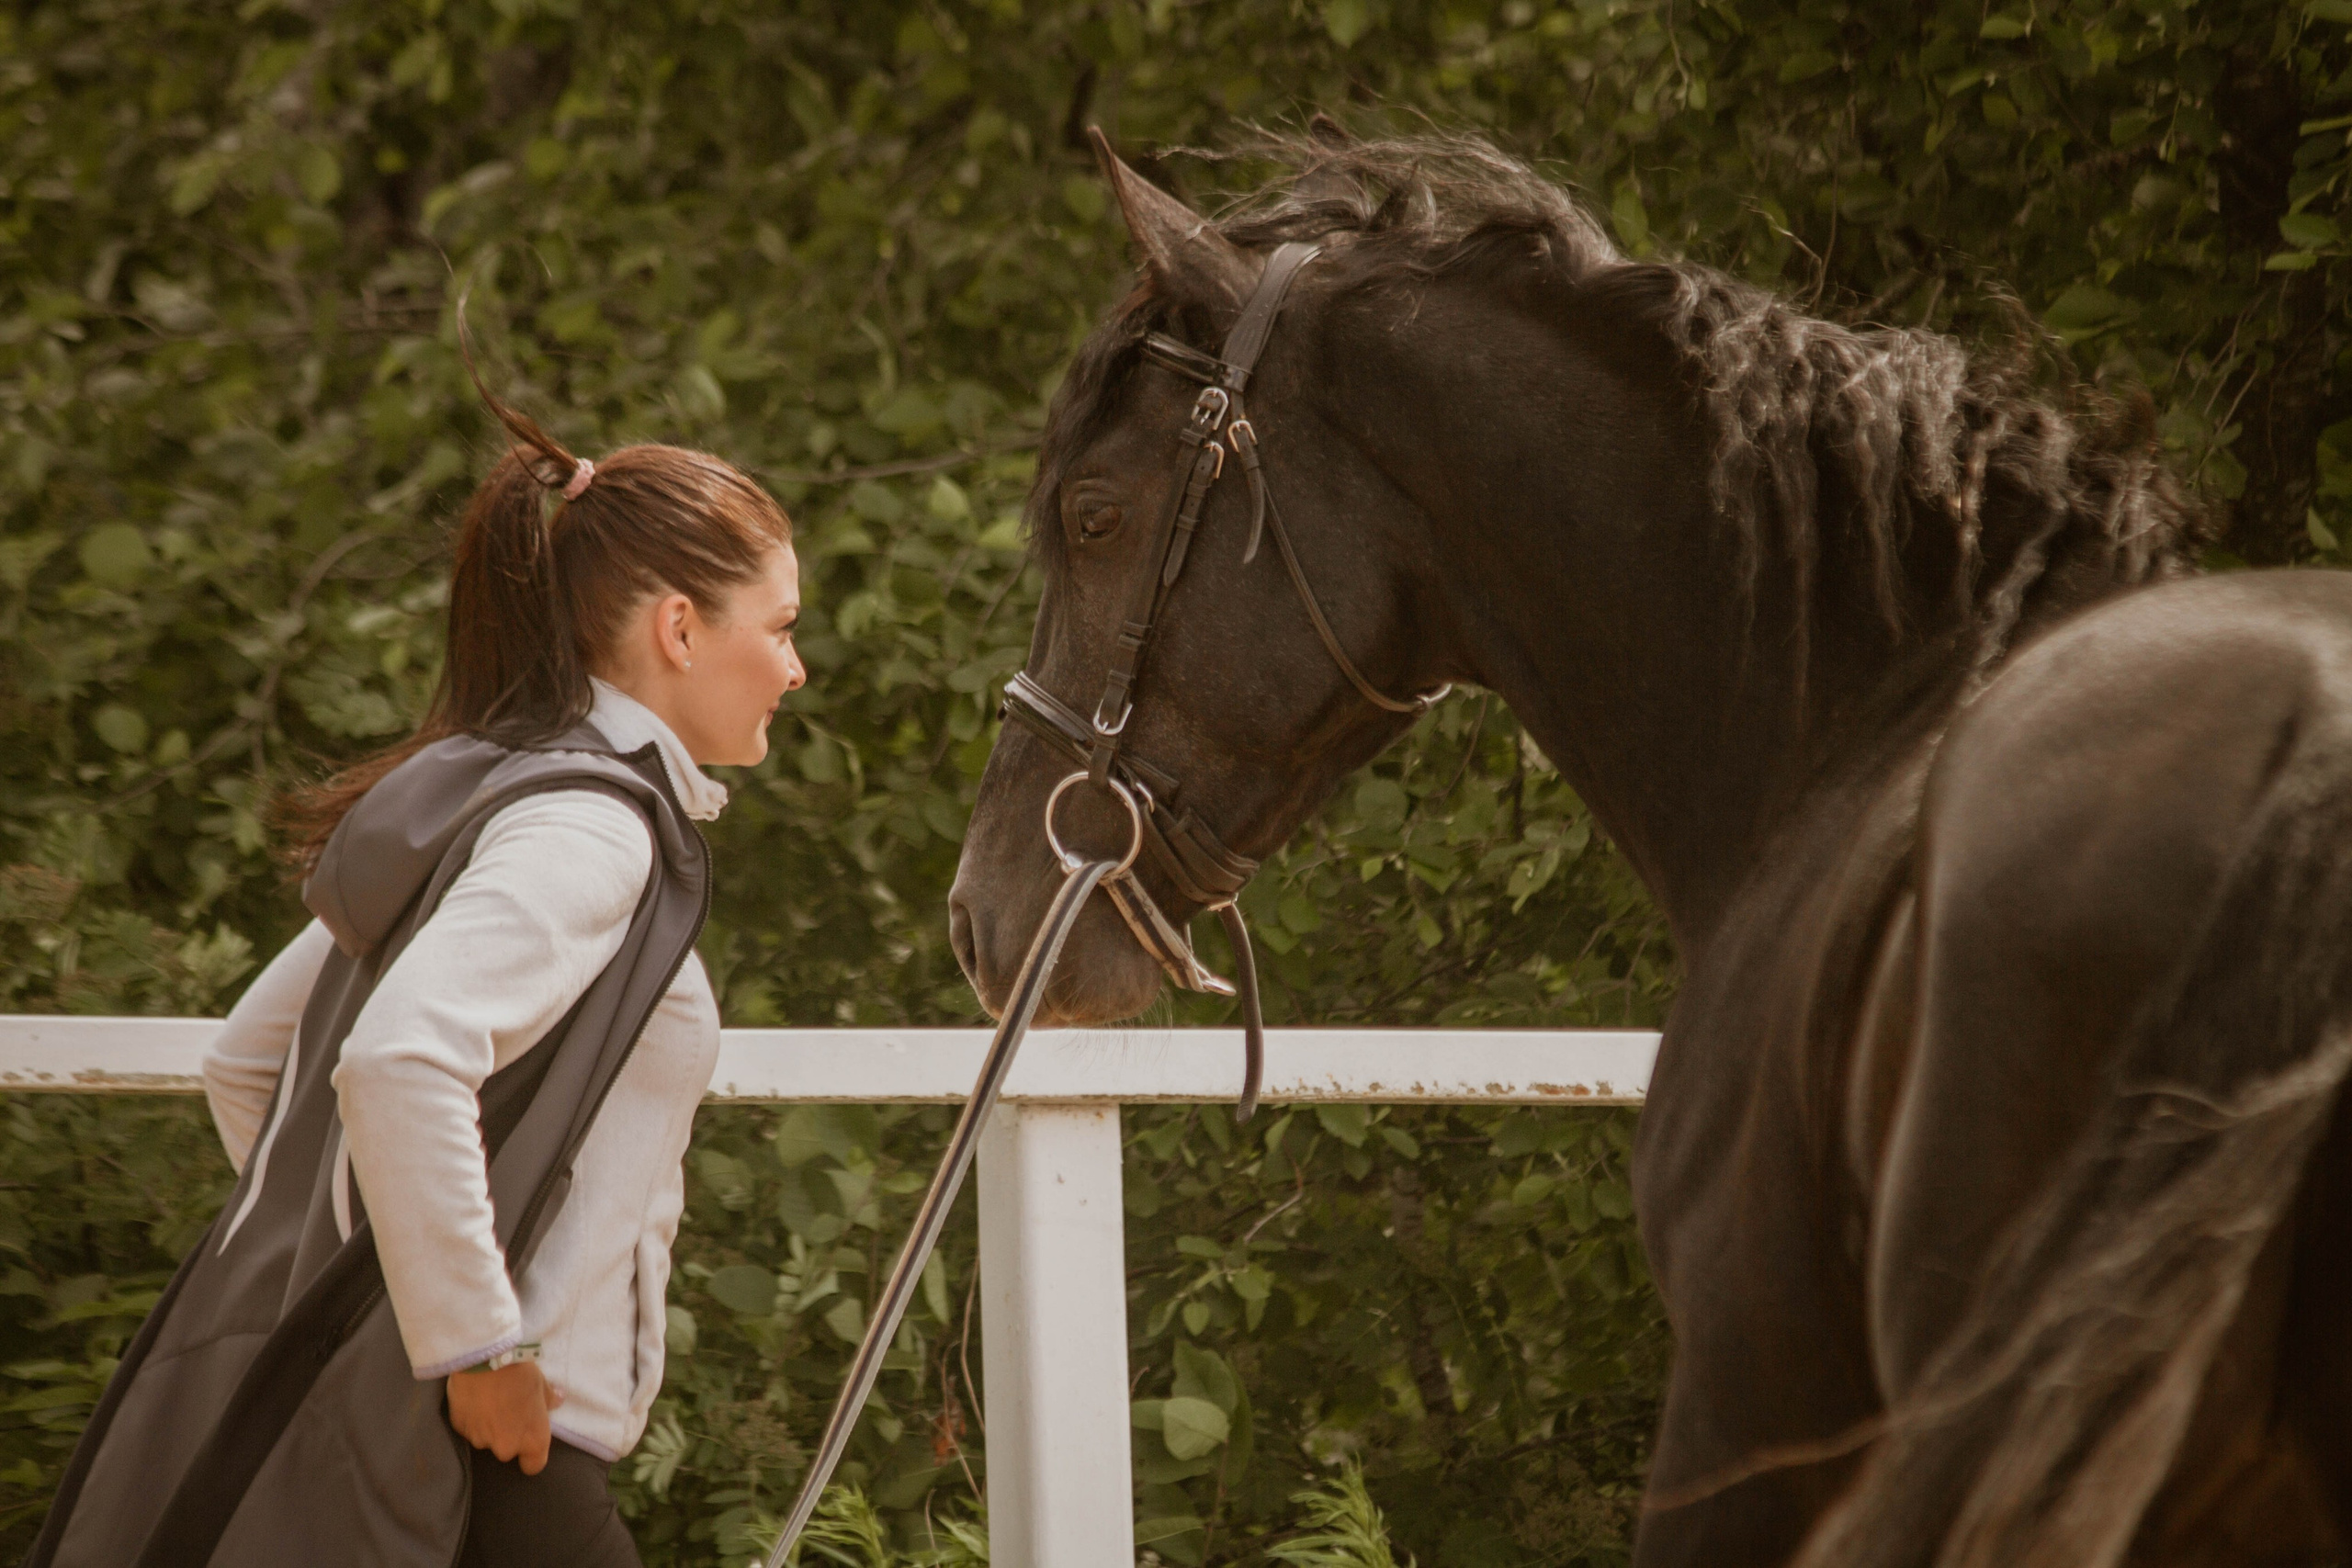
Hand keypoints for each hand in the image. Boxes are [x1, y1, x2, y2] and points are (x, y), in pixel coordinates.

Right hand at [446, 1360, 564, 1474]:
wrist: (485, 1360)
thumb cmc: (520, 1373)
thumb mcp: (541, 1384)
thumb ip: (549, 1399)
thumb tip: (558, 1401)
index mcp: (532, 1440)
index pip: (533, 1465)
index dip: (530, 1456)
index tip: (527, 1443)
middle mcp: (506, 1448)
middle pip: (507, 1451)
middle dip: (506, 1436)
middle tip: (506, 1412)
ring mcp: (480, 1440)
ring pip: (486, 1439)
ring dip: (487, 1427)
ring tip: (488, 1402)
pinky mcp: (460, 1430)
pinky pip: (468, 1428)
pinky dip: (471, 1419)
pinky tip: (474, 1399)